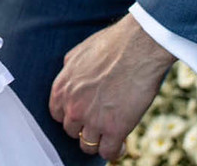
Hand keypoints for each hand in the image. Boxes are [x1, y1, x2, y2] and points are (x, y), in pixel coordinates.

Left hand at [49, 15, 174, 160]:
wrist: (138, 47)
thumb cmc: (113, 45)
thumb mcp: (79, 53)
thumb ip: (70, 70)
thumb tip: (70, 77)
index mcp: (63, 88)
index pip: (58, 115)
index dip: (71, 117)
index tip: (83, 116)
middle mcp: (73, 106)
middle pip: (72, 132)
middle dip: (85, 128)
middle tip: (100, 123)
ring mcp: (93, 120)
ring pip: (88, 146)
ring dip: (99, 141)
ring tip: (110, 136)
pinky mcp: (114, 129)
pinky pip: (108, 152)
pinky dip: (115, 151)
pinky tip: (121, 144)